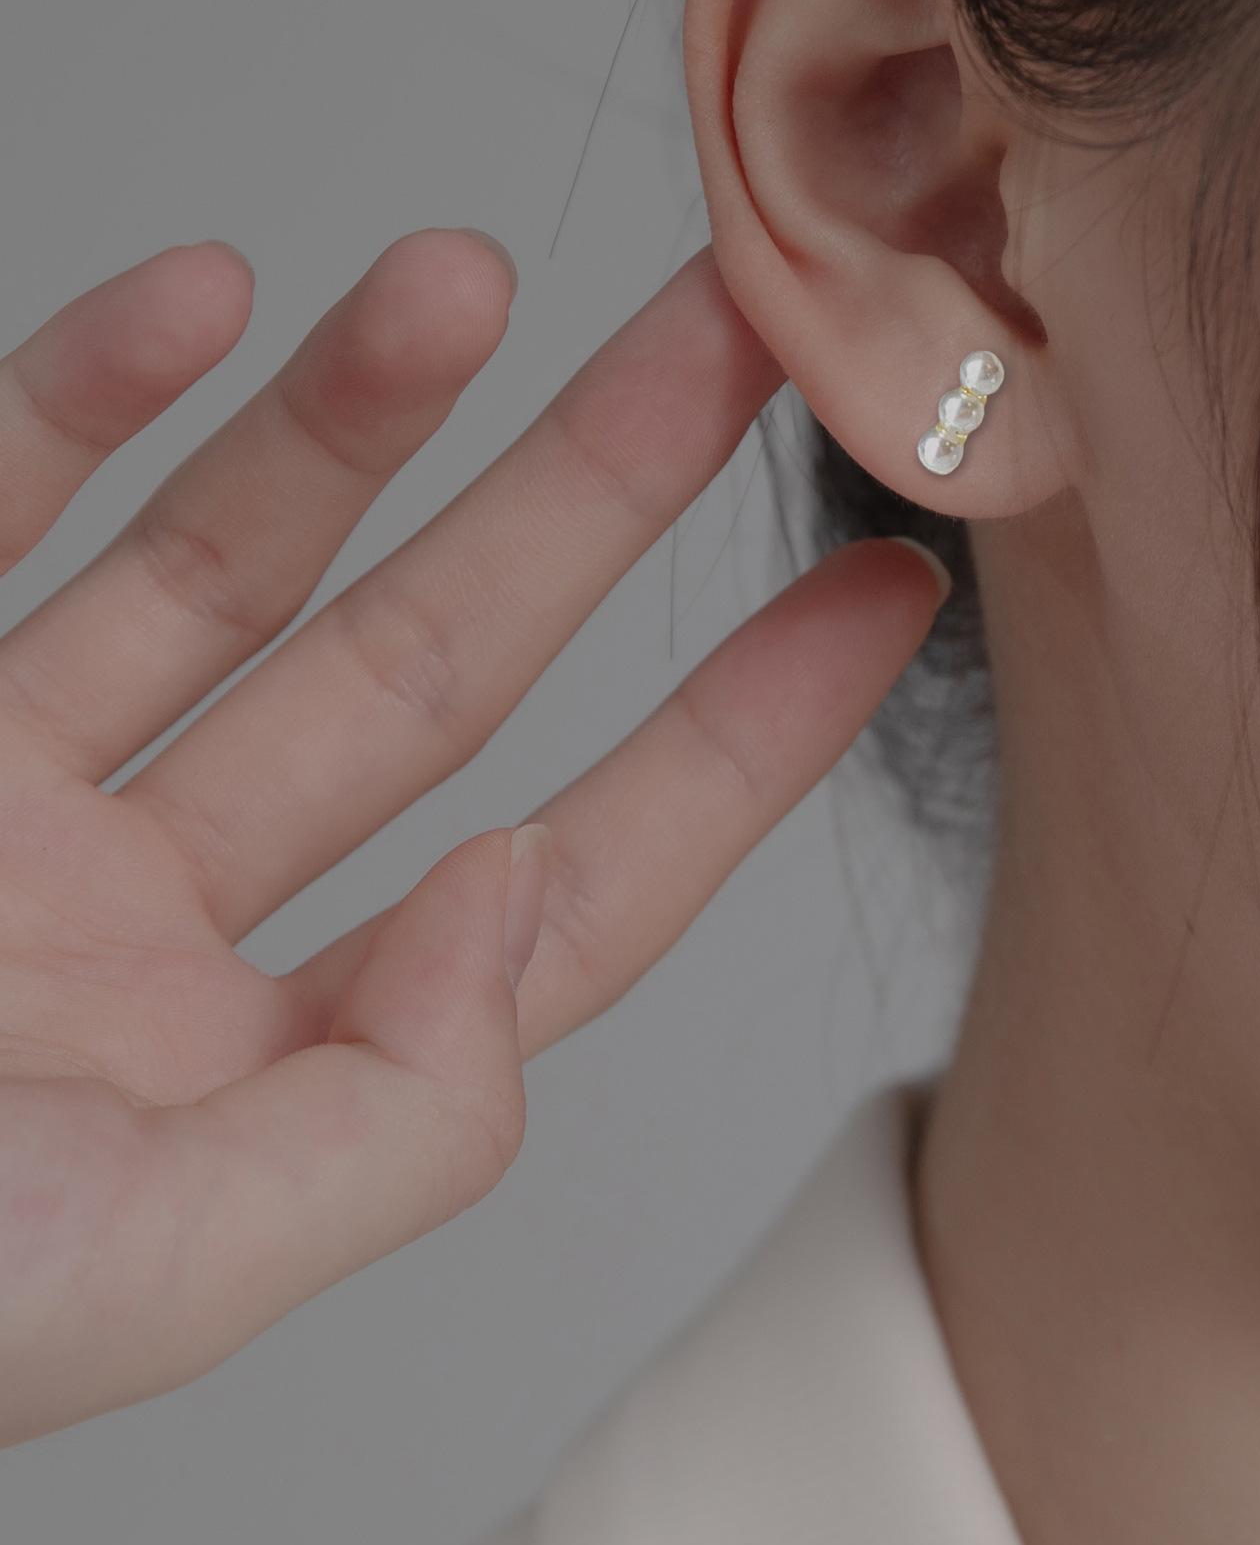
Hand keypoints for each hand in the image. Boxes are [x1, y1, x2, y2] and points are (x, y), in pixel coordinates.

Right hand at [0, 231, 948, 1446]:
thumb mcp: (148, 1269)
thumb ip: (395, 1119)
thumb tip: (536, 904)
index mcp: (261, 1063)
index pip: (582, 875)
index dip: (751, 736)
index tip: (888, 591)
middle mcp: (164, 919)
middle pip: (444, 667)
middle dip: (603, 497)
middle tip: (748, 338)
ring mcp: (11, 796)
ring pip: (233, 562)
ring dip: (359, 412)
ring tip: (471, 275)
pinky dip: (93, 392)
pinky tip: (210, 296)